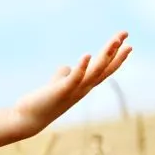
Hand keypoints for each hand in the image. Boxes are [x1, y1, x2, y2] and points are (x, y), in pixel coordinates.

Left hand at [13, 31, 131, 135]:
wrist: (27, 120)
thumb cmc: (42, 102)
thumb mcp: (56, 85)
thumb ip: (63, 76)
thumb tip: (66, 67)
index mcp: (83, 86)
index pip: (104, 70)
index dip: (116, 58)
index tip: (127, 44)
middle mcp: (83, 89)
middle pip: (104, 68)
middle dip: (116, 51)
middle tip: (125, 34)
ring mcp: (74, 91)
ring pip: (95, 72)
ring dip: (106, 55)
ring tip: (115, 40)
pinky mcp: (61, 91)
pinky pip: (74, 79)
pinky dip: (81, 67)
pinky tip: (86, 55)